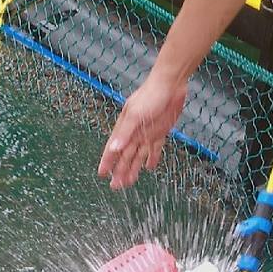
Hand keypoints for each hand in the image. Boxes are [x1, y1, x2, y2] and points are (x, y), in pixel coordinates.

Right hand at [99, 72, 187, 188]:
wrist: (170, 85)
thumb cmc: (151, 95)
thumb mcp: (136, 114)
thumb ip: (125, 132)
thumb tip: (114, 148)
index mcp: (125, 127)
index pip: (114, 148)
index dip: (107, 161)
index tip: (102, 174)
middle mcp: (134, 132)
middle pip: (125, 156)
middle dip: (120, 171)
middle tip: (115, 186)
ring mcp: (147, 132)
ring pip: (138, 155)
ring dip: (134, 168)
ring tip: (129, 182)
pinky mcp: (160, 131)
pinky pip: (154, 148)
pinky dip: (151, 158)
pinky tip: (149, 167)